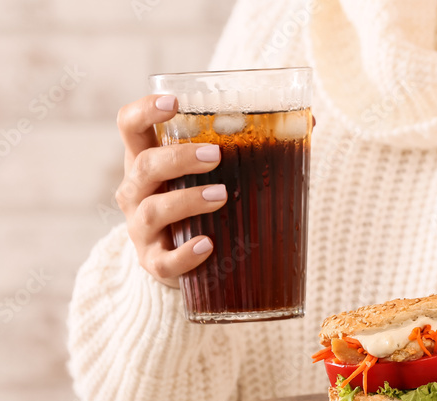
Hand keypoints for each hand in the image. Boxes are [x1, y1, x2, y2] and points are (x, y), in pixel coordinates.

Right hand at [115, 94, 226, 287]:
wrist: (180, 259)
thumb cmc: (199, 203)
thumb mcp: (208, 173)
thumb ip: (245, 147)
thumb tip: (305, 122)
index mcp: (145, 159)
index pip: (130, 126)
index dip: (145, 110)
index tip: (174, 102)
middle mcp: (135, 191)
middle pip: (144, 166)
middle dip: (178, 159)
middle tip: (215, 156)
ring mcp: (141, 229)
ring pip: (153, 211)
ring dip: (187, 200)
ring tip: (221, 196)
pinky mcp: (153, 262)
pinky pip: (164, 260)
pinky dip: (185, 254)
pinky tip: (207, 245)